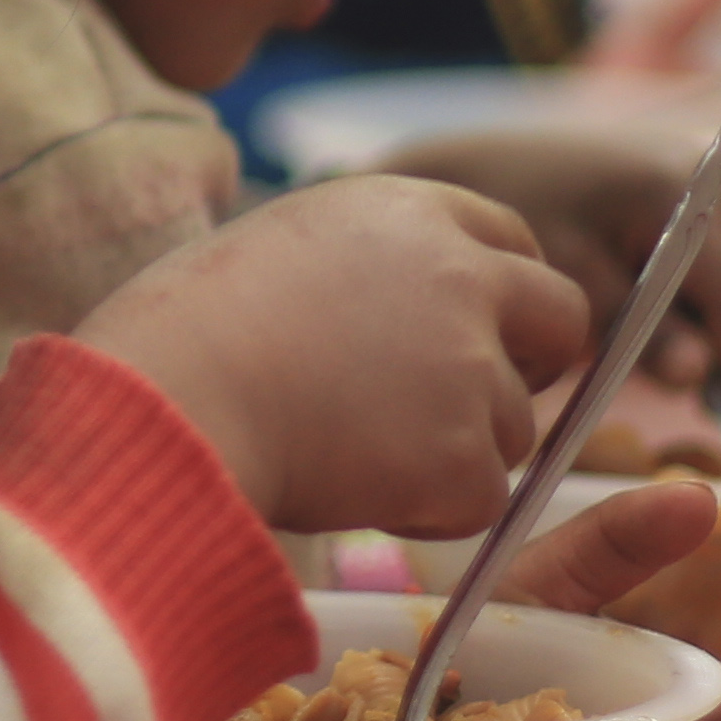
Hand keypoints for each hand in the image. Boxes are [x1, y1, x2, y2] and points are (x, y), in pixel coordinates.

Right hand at [74, 179, 592, 539]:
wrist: (161, 402)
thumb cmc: (177, 330)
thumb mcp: (279, 248)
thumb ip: (361, 268)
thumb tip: (387, 319)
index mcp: (406, 208)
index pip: (507, 236)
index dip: (499, 294)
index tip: (475, 333)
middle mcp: (459, 274)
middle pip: (559, 317)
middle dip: (528, 365)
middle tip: (460, 409)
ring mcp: (468, 364)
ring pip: (511, 427)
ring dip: (452, 452)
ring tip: (347, 452)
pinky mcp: (462, 453)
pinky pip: (478, 500)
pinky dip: (427, 512)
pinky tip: (349, 490)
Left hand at [366, 125, 720, 389]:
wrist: (483, 164)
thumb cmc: (516, 223)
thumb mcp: (570, 287)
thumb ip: (638, 334)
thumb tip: (697, 376)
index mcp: (682, 191)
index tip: (701, 407)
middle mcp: (711, 175)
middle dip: (720, 341)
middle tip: (655, 368)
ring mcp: (709, 177)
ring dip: (707, 318)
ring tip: (633, 324)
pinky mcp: (700, 188)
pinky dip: (695, 292)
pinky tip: (637, 293)